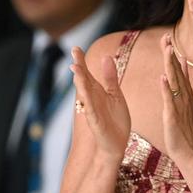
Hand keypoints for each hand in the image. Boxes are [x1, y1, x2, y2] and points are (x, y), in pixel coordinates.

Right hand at [70, 46, 130, 161]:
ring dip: (80, 80)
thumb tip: (106, 57)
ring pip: (84, 93)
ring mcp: (92, 110)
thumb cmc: (115, 121)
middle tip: (74, 51)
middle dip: (79, 66)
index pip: (87, 74)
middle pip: (84, 80)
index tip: (76, 48)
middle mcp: (92, 99)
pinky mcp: (95, 122)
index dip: (81, 61)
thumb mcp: (116, 95)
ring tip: (75, 67)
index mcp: (97, 92)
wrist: (117, 144)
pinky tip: (83, 93)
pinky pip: (90, 109)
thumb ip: (111, 78)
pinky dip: (87, 101)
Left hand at [159, 34, 192, 170]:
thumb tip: (180, 65)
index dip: (173, 54)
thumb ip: (183, 84)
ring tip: (167, 50)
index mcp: (186, 94)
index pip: (178, 70)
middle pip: (176, 72)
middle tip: (166, 37)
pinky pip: (169, 101)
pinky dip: (166, 89)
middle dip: (170, 54)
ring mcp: (179, 106)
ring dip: (170, 66)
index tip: (168, 38)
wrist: (190, 153)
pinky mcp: (173, 117)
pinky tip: (162, 78)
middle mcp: (184, 97)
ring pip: (174, 82)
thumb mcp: (185, 103)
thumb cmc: (185, 130)